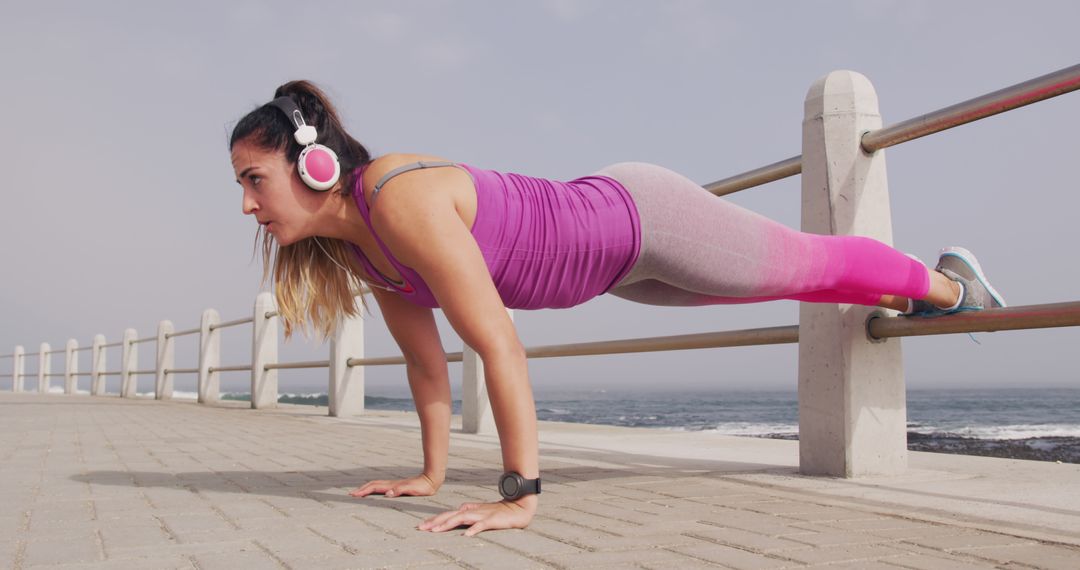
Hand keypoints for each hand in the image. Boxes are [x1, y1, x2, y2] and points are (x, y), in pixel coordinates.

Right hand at [349, 473, 439, 497]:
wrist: (430, 479)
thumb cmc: (422, 487)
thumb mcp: (411, 490)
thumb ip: (399, 490)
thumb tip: (387, 494)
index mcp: (392, 486)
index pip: (374, 487)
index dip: (363, 491)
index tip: (354, 495)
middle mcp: (391, 484)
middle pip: (372, 485)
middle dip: (361, 489)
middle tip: (351, 494)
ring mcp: (394, 485)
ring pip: (376, 485)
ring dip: (366, 488)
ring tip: (359, 493)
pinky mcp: (397, 487)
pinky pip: (382, 487)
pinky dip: (374, 489)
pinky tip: (375, 492)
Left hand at [418, 495, 536, 536]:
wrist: (518, 506)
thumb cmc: (499, 510)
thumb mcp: (482, 511)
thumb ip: (470, 509)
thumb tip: (459, 509)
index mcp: (469, 510)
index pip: (448, 514)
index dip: (434, 519)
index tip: (421, 526)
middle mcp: (472, 511)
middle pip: (450, 516)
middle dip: (435, 522)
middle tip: (421, 528)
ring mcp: (482, 515)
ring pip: (461, 518)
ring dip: (448, 524)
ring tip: (436, 530)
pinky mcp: (492, 520)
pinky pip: (481, 525)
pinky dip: (473, 529)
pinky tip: (466, 535)